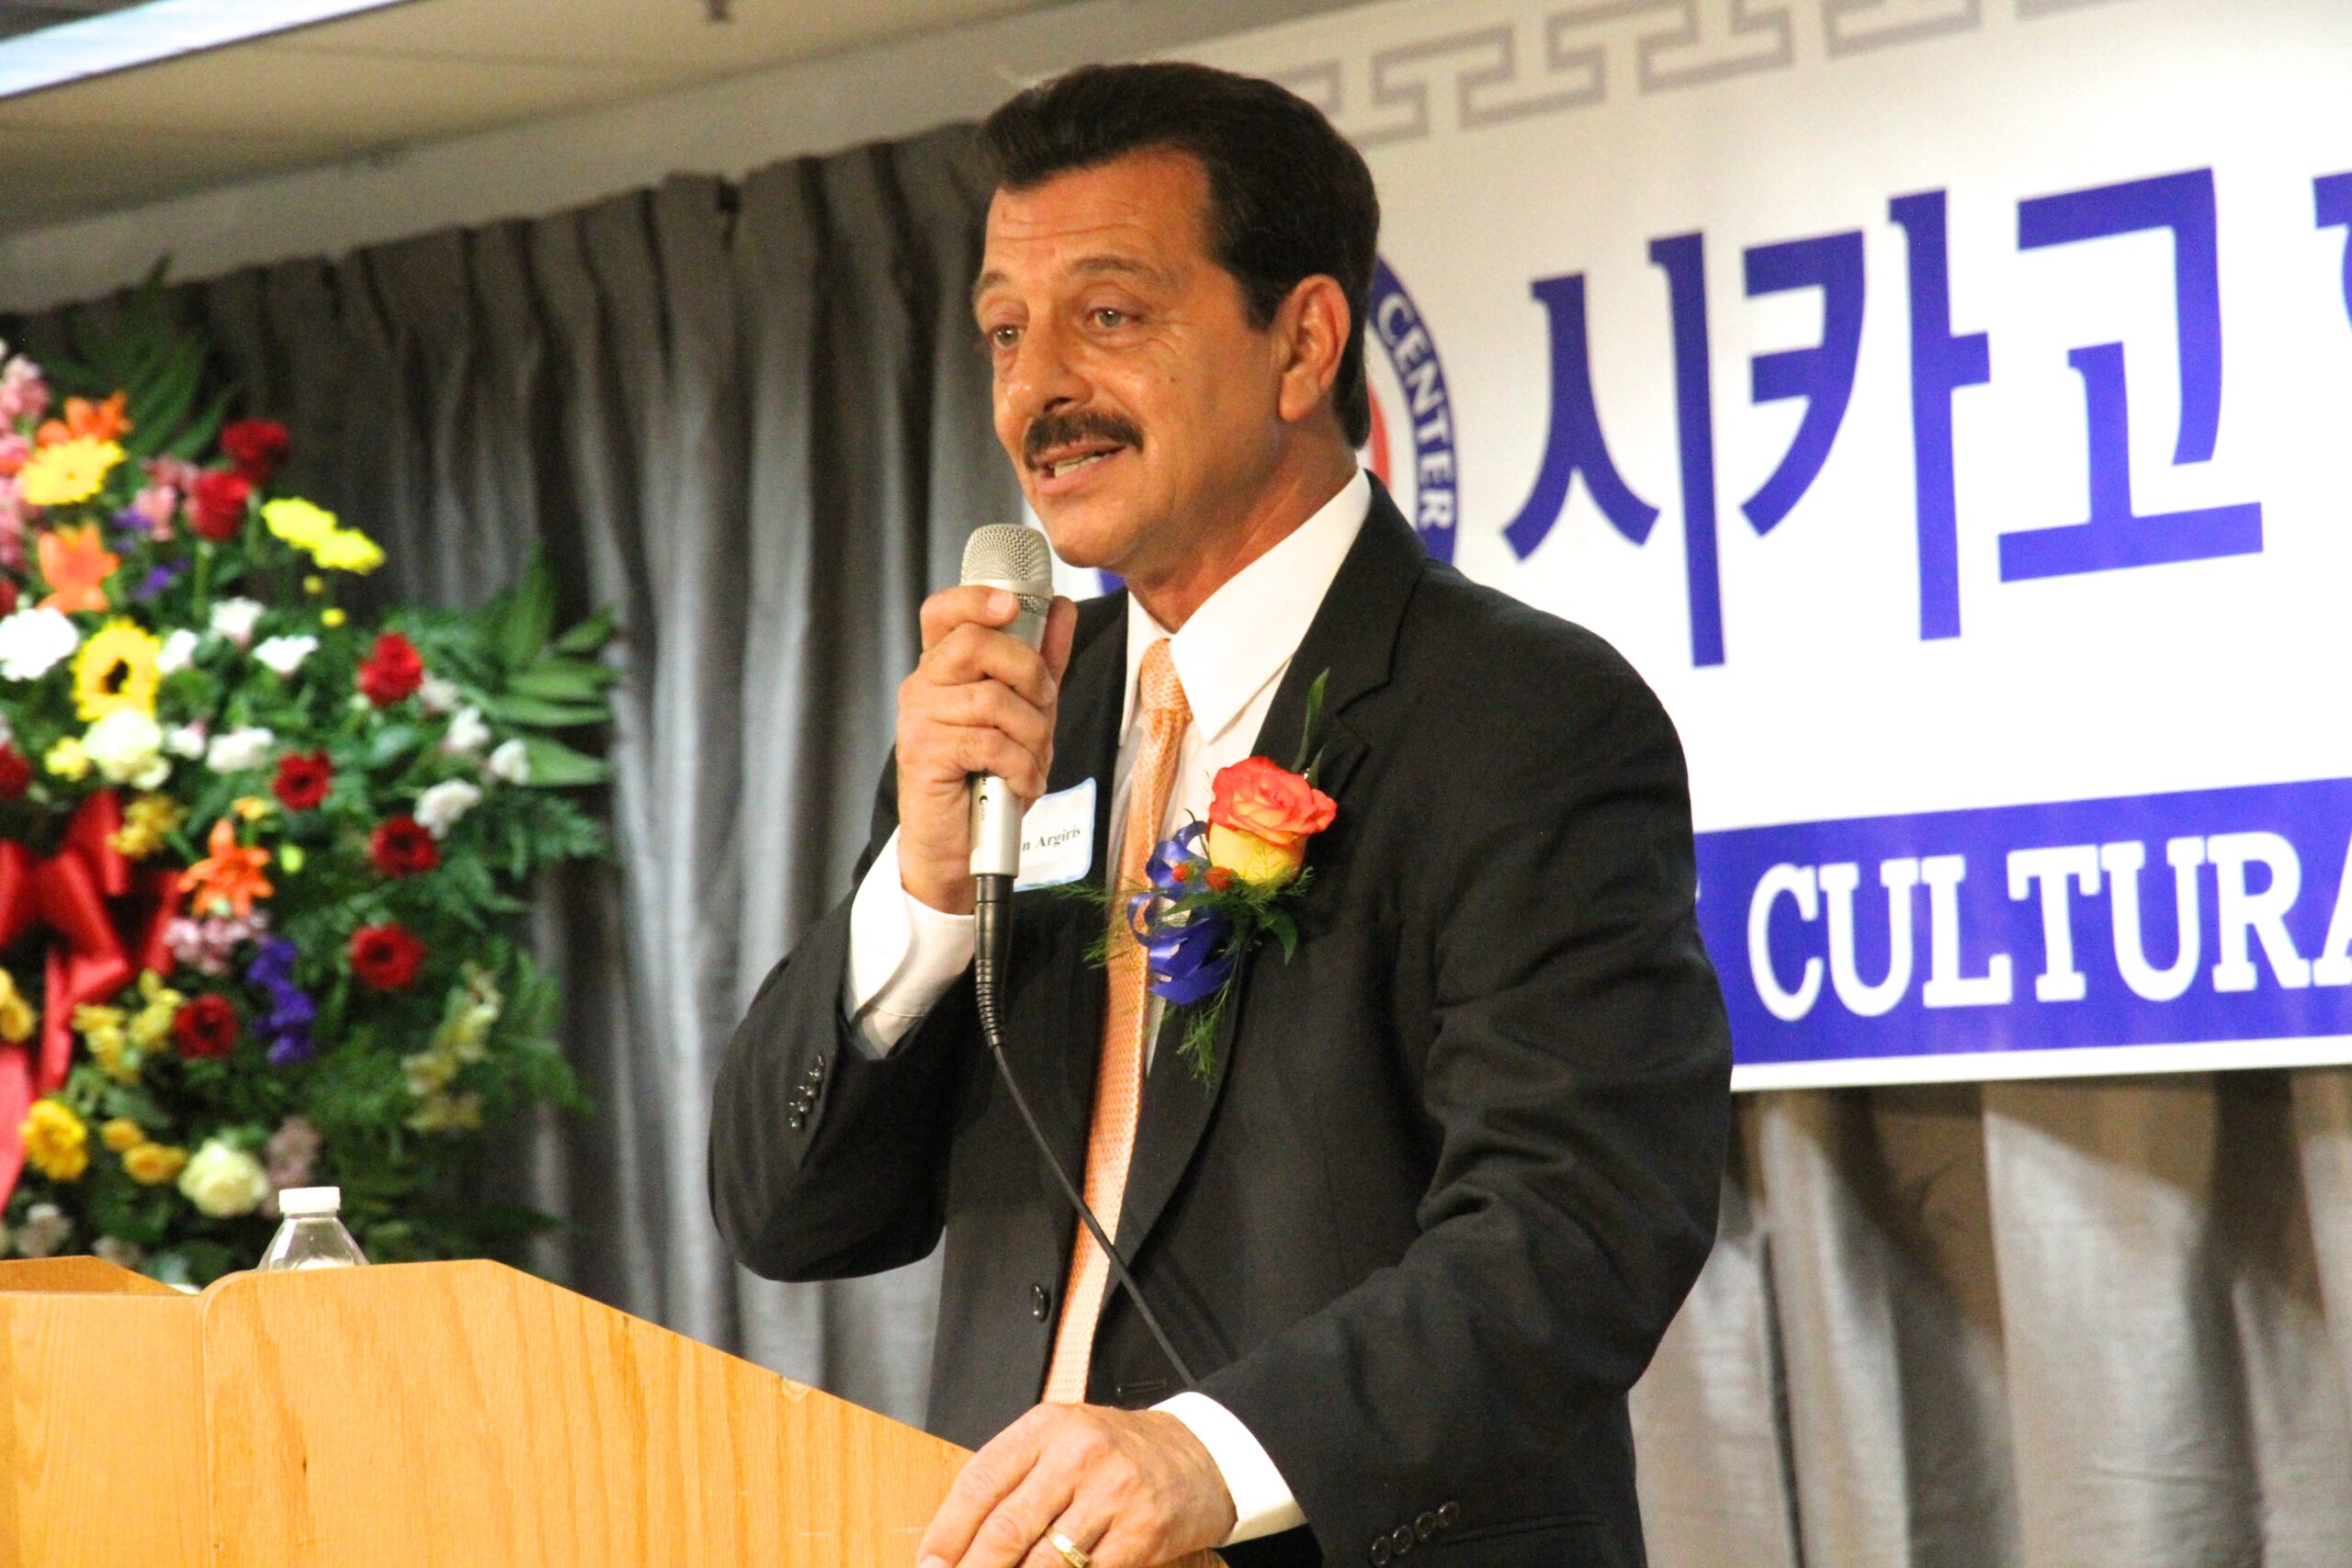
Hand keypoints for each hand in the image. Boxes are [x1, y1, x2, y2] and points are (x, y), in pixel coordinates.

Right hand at [896, 585, 1077, 914]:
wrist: (957, 846)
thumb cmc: (986, 776)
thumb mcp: (1024, 712)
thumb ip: (1040, 661)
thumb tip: (1061, 608)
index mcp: (943, 668)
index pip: (944, 611)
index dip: (977, 598)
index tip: (1012, 605)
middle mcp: (923, 686)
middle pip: (978, 645)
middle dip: (1030, 675)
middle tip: (1041, 708)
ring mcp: (919, 719)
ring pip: (994, 701)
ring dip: (1032, 736)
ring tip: (1029, 760)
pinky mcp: (925, 754)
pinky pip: (991, 744)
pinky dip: (1021, 768)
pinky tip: (1018, 783)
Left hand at [916, 1403, 1236, 1567]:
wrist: (1202, 1453)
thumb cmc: (1119, 1453)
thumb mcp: (1062, 1442)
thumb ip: (1014, 1479)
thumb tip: (956, 1543)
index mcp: (1046, 1426)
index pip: (979, 1483)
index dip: (946, 1533)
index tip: (929, 1566)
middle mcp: (1078, 1453)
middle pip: (1005, 1529)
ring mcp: (1113, 1493)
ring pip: (1043, 1564)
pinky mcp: (1143, 1532)